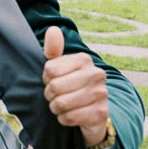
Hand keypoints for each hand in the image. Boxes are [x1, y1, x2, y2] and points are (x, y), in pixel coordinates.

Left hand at [42, 27, 109, 146]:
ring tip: (62, 106)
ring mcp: (101, 93)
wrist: (91, 112)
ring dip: (56, 108)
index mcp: (84, 59)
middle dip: (50, 95)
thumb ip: (53, 49)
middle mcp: (96, 74)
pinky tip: (70, 115)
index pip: (49, 70)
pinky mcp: (101, 113)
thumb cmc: (69, 86)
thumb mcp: (59, 67)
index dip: (46, 79)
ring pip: (61, 103)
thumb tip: (53, 29)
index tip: (53, 81)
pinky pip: (70, 117)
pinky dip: (64, 119)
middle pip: (55, 87)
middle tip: (56, 97)